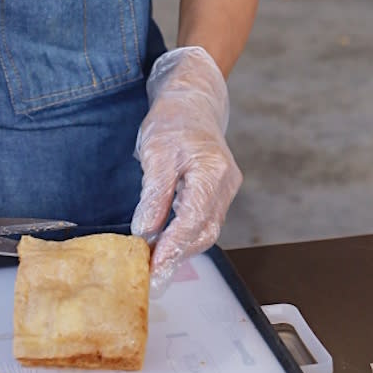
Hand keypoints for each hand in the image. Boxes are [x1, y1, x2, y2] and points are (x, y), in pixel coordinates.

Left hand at [131, 46, 241, 295]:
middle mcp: (226, 184)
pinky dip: (185, 234)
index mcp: (213, 172)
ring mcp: (226, 189)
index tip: (154, 266)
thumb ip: (154, 194)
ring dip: (181, 248)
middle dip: (177, 255)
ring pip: (205, 229)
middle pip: (203, 231)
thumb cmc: (173, 119)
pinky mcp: (218, 191)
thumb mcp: (156, 152)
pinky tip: (165, 243)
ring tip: (155, 265)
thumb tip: (146, 231)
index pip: (193, 220)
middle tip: (151, 275)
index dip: (173, 246)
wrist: (193, 98)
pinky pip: (204, 220)